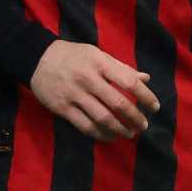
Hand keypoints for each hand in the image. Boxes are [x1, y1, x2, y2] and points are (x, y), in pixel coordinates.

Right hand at [30, 40, 159, 142]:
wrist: (37, 58)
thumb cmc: (73, 55)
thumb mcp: (97, 54)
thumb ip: (121, 68)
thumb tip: (146, 78)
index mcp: (100, 62)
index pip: (128, 81)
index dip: (145, 96)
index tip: (155, 107)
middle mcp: (88, 79)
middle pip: (118, 103)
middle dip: (134, 118)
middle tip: (143, 125)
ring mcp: (75, 95)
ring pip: (103, 118)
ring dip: (120, 129)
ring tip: (130, 133)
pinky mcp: (63, 109)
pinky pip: (86, 126)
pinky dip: (101, 135)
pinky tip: (110, 136)